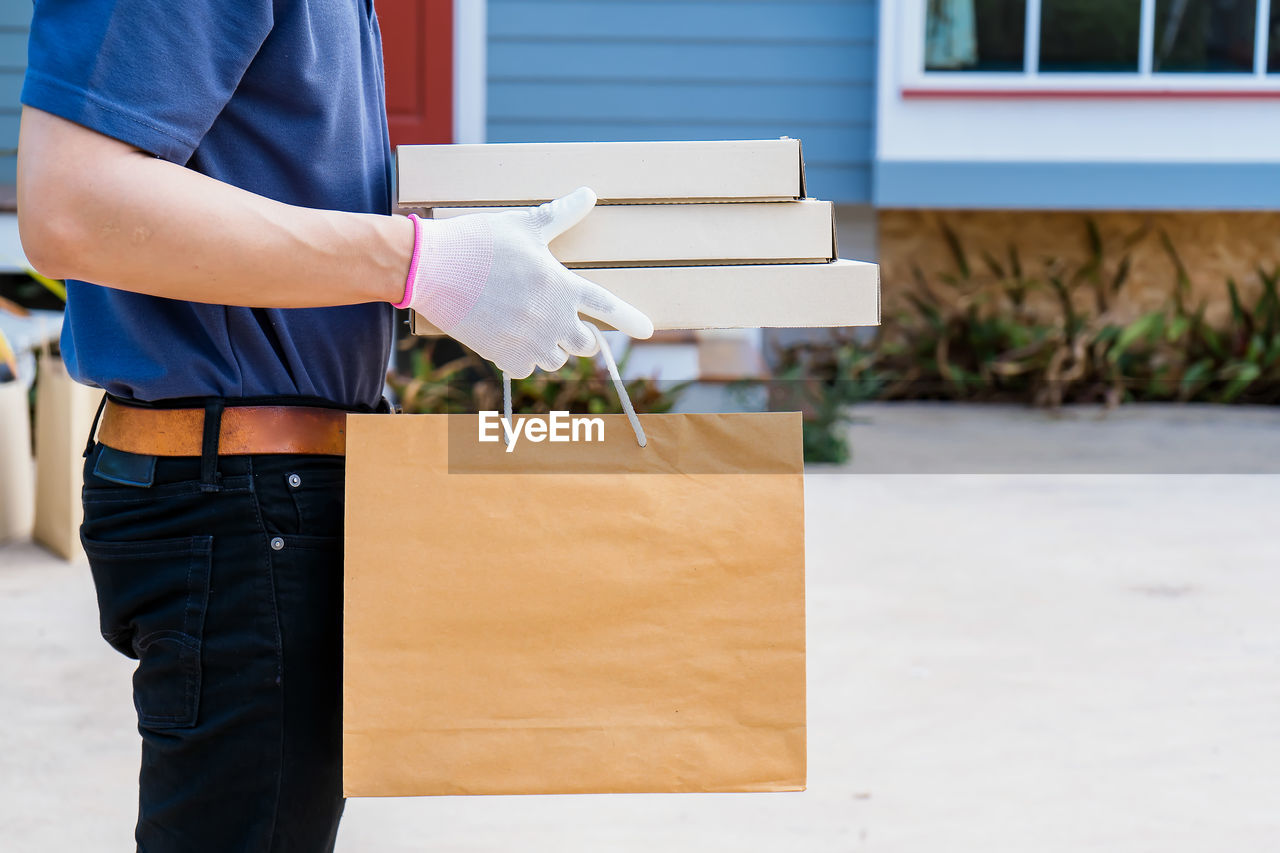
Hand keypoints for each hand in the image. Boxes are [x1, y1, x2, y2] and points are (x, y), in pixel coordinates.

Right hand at [395, 187, 653, 377]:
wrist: (432, 268)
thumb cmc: (478, 242)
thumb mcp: (524, 224)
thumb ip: (561, 214)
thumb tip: (589, 193)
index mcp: (561, 285)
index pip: (607, 306)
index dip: (630, 319)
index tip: (649, 331)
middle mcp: (551, 318)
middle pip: (586, 344)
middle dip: (581, 336)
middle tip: (565, 322)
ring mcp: (529, 340)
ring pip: (556, 359)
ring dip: (551, 348)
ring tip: (532, 327)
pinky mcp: (504, 356)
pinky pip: (527, 369)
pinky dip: (523, 360)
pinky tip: (509, 340)